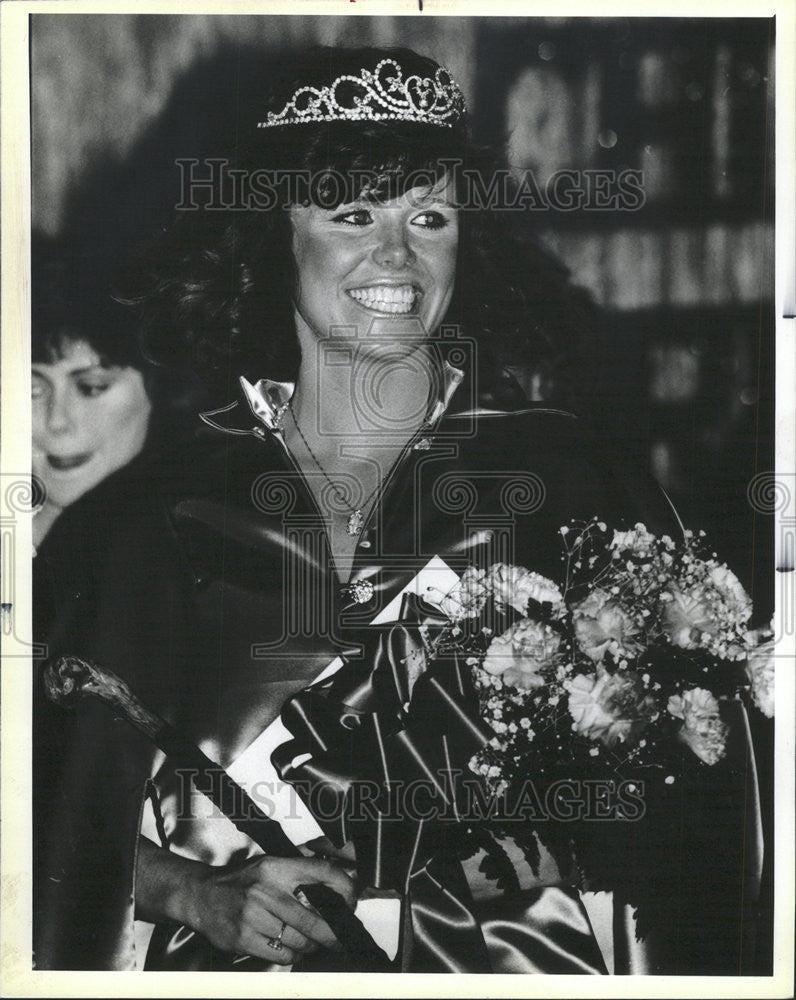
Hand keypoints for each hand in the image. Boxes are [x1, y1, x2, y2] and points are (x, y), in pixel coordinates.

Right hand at [185, 854, 355, 964]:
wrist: (201, 895)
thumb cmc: (240, 881)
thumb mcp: (269, 865)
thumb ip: (299, 870)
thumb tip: (335, 882)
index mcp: (276, 867)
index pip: (321, 872)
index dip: (344, 887)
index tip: (352, 901)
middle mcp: (266, 889)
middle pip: (313, 919)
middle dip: (332, 934)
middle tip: (340, 938)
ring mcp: (253, 915)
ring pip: (299, 941)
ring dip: (310, 946)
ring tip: (311, 943)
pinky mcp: (243, 938)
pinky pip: (280, 954)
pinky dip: (291, 955)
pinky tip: (289, 948)